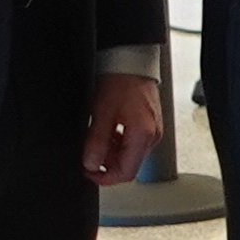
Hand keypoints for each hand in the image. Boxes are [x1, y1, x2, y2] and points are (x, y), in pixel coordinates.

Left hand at [82, 73, 165, 188]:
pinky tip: (107, 131)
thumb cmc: (120, 81)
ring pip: (130, 155)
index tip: (87, 172)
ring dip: (111, 153)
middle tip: (87, 154)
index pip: (125, 172)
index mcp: (143, 136)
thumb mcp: (102, 113)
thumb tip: (90, 164)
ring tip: (96, 138)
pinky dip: (118, 143)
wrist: (131, 62)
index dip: (104, 177)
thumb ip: (96, 142)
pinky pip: (133, 143)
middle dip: (106, 164)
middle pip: (129, 165)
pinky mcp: (149, 125)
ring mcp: (152, 131)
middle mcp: (152, 136)